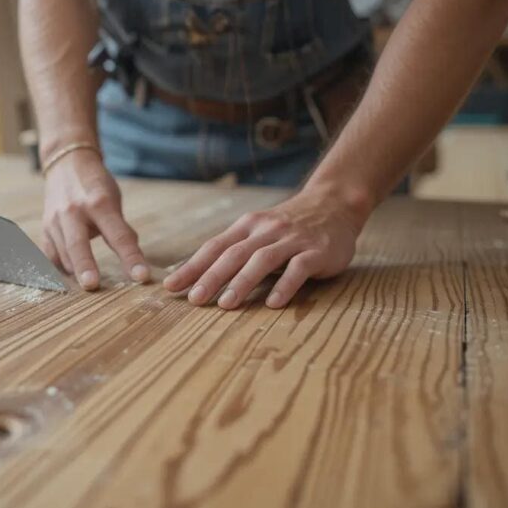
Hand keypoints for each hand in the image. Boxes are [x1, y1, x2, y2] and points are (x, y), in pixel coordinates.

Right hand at [42, 150, 150, 289]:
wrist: (67, 164)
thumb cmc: (95, 185)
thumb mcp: (113, 200)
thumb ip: (120, 229)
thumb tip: (132, 260)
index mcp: (99, 203)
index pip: (119, 235)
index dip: (131, 257)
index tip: (141, 277)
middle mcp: (73, 211)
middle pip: (78, 244)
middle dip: (84, 266)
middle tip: (92, 285)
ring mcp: (55, 220)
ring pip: (63, 253)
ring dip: (75, 271)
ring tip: (88, 285)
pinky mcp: (45, 227)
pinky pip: (50, 255)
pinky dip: (60, 268)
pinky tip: (69, 278)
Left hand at [162, 185, 369, 308]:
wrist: (335, 204)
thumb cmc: (289, 226)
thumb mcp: (259, 232)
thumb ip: (235, 250)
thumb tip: (198, 277)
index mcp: (247, 227)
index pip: (214, 247)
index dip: (192, 267)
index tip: (172, 286)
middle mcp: (266, 231)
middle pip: (233, 254)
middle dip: (211, 276)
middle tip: (194, 299)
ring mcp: (292, 239)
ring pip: (262, 260)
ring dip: (242, 282)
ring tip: (226, 304)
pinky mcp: (317, 251)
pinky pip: (298, 268)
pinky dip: (285, 285)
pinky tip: (273, 304)